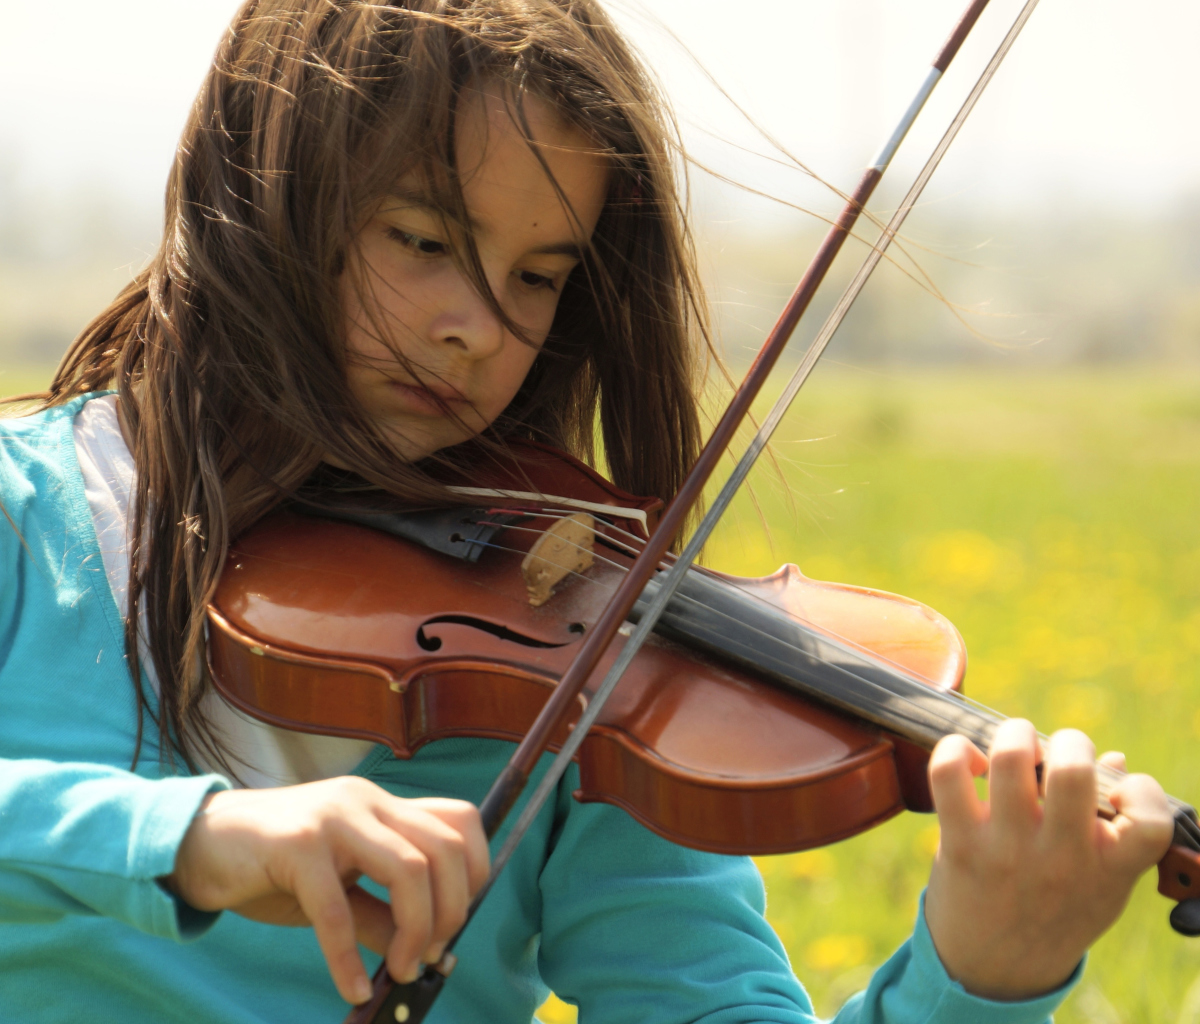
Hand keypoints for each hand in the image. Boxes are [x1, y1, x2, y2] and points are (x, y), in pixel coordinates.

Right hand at [165, 778, 488, 1003]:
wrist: (198, 843)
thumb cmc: (274, 867)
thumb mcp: (339, 889)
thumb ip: (383, 912)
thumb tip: (433, 954)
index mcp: (382, 805)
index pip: (459, 820)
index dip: (476, 871)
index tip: (458, 921)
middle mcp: (366, 800)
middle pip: (444, 848)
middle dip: (451, 911)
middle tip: (426, 957)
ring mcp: (334, 817)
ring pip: (408, 869)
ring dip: (415, 931)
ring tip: (399, 971)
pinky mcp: (296, 844)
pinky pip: (337, 910)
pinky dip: (348, 959)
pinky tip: (352, 988)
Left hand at [924, 719, 1172, 1000]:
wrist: (993, 969)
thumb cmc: (1055, 911)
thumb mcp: (1101, 883)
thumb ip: (1115, 829)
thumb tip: (1116, 760)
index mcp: (1109, 868)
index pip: (1150, 820)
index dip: (1140, 790)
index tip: (1119, 788)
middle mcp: (1061, 858)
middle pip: (1072, 771)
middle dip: (1069, 741)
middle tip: (1058, 751)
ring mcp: (1008, 850)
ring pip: (1011, 759)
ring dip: (1014, 735)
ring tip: (1014, 745)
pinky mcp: (961, 843)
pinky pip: (949, 774)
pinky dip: (955, 749)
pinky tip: (968, 760)